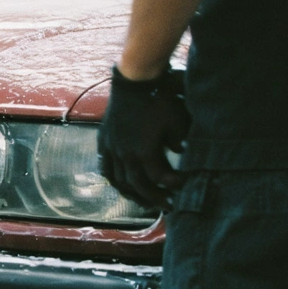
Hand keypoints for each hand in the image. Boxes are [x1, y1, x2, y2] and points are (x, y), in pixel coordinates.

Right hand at [98, 67, 189, 210]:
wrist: (134, 81)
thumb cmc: (157, 99)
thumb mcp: (177, 120)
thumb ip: (179, 140)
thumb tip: (180, 152)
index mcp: (143, 152)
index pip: (158, 178)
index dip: (172, 184)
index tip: (183, 183)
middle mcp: (125, 155)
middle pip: (137, 186)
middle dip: (153, 199)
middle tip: (168, 207)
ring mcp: (112, 149)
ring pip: (118, 181)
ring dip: (132, 194)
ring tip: (144, 200)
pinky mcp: (105, 141)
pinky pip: (105, 167)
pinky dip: (113, 179)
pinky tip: (120, 182)